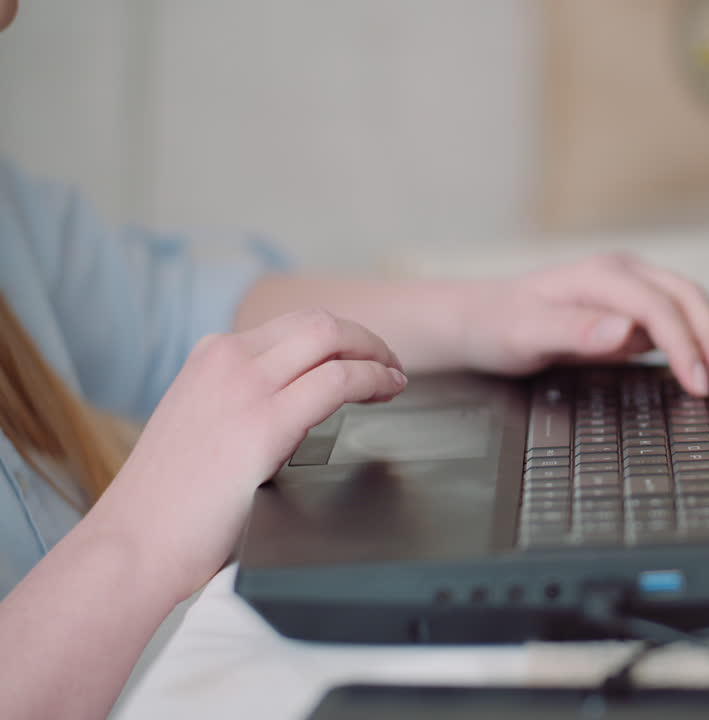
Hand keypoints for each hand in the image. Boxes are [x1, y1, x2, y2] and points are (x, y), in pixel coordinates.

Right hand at [88, 310, 406, 597]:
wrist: (132, 544)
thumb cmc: (168, 506)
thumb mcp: (204, 428)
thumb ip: (243, 407)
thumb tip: (294, 412)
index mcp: (209, 357)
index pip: (291, 326)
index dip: (338, 339)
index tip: (362, 358)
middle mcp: (226, 360)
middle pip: (317, 323)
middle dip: (363, 338)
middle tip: (389, 363)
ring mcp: (244, 387)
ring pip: (332, 339)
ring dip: (375, 354)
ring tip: (394, 377)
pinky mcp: (264, 424)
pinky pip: (338, 381)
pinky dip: (373, 378)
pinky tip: (386, 390)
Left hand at [454, 253, 708, 394]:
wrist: (479, 321)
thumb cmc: (497, 325)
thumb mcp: (524, 334)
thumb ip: (573, 331)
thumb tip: (626, 331)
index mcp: (599, 275)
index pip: (658, 306)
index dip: (683, 344)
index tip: (697, 383)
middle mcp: (622, 274)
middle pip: (686, 299)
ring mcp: (631, 290)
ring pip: (691, 307)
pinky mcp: (634, 309)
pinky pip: (679, 322)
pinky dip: (704, 343)